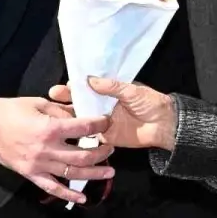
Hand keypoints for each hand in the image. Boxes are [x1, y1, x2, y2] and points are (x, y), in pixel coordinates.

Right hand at [0, 96, 115, 203]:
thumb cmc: (10, 110)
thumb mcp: (38, 103)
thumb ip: (61, 110)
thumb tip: (80, 115)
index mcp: (50, 128)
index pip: (83, 128)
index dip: (99, 125)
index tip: (107, 122)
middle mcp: (47, 150)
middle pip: (82, 156)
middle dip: (101, 152)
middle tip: (111, 148)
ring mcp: (38, 165)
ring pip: (72, 174)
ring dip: (93, 175)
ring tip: (109, 172)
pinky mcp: (30, 174)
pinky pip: (52, 188)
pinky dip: (67, 195)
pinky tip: (82, 198)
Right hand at [48, 77, 177, 151]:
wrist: (165, 126)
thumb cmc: (151, 103)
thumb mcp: (132, 91)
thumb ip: (112, 87)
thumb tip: (90, 80)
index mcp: (108, 92)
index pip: (86, 88)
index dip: (73, 88)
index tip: (61, 87)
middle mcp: (102, 106)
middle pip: (80, 103)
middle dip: (66, 101)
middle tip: (51, 99)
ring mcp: (102, 123)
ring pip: (81, 120)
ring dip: (68, 118)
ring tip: (53, 117)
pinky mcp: (105, 137)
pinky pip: (89, 136)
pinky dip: (78, 135)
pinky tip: (64, 134)